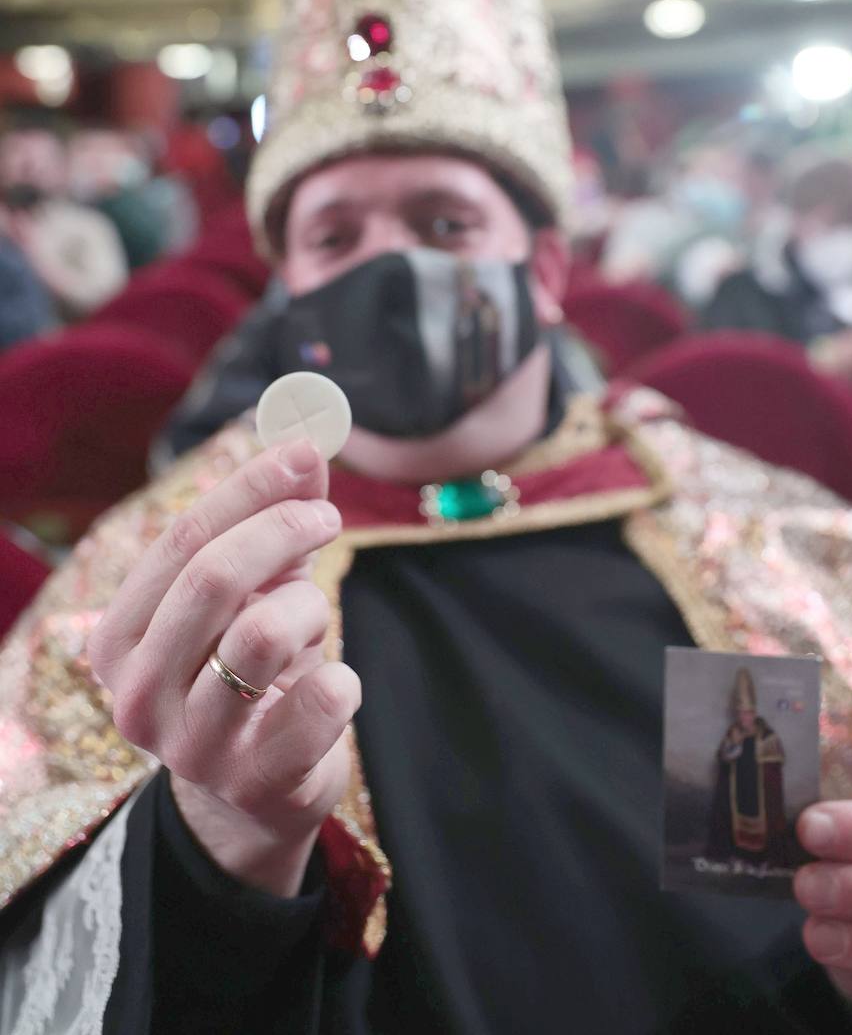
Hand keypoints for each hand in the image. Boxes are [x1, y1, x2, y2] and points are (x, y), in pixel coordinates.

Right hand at [88, 437, 359, 896]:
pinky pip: (321, 697)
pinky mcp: (254, 781)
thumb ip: (273, 522)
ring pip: (264, 632)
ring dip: (309, 607)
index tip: (304, 454)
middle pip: (213, 577)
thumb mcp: (252, 593)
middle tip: (328, 517)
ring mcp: (192, 746)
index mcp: (119, 638)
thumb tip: (307, 447)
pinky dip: (342, 677)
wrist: (255, 794)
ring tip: (313, 620)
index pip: (181, 540)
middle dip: (283, 529)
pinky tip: (331, 686)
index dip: (250, 487)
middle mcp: (138, 694)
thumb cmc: (248, 673)